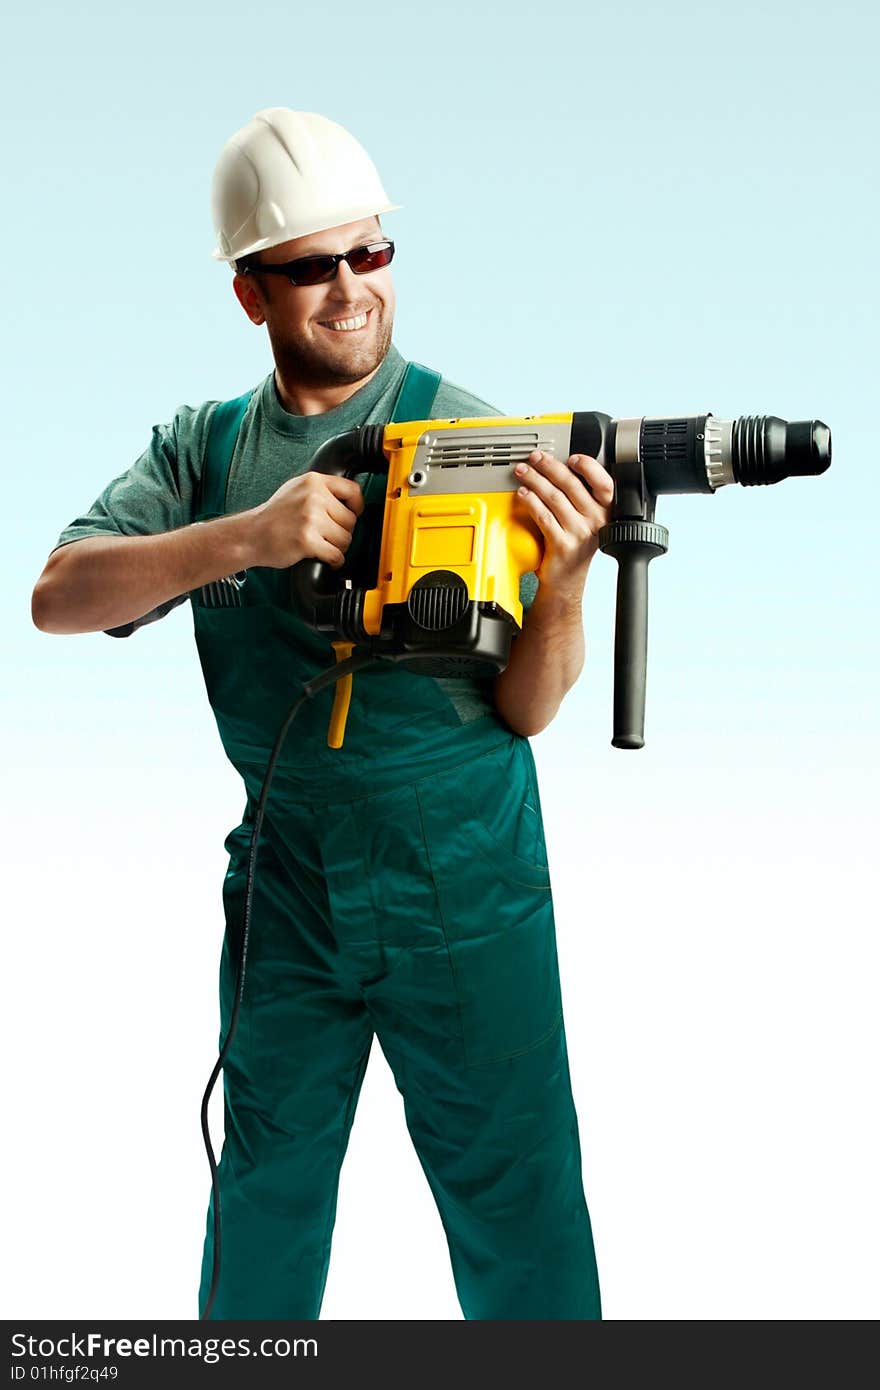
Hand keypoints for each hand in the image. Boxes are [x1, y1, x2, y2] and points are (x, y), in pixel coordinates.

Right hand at [250, 472, 364, 569]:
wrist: (251, 535)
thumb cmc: (273, 516)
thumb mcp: (296, 489)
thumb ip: (321, 490)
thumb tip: (349, 499)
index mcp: (313, 481)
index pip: (353, 490)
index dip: (357, 506)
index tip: (353, 514)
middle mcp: (313, 497)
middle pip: (351, 520)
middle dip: (343, 531)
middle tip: (328, 535)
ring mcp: (310, 519)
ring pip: (345, 539)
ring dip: (337, 547)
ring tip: (322, 545)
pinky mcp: (307, 541)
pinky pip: (336, 555)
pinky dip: (333, 560)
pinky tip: (325, 558)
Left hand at [514, 450, 613, 598]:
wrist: (566, 581)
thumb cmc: (575, 546)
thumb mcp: (587, 520)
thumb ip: (582, 496)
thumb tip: (561, 466)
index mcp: (607, 512)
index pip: (604, 483)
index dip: (589, 466)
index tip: (571, 457)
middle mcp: (596, 522)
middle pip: (573, 485)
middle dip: (550, 467)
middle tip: (535, 458)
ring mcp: (580, 534)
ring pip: (555, 498)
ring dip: (536, 481)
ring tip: (523, 472)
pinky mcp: (562, 545)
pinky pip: (543, 516)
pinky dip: (531, 501)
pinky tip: (523, 494)